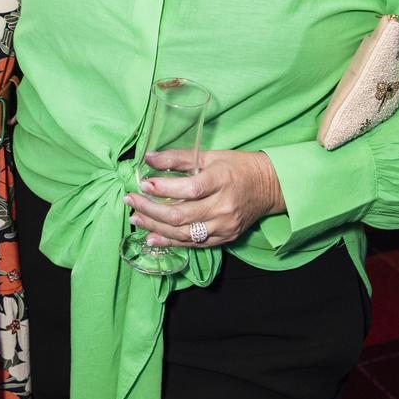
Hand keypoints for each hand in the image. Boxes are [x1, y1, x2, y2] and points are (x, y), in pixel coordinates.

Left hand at [123, 149, 285, 247]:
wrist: (267, 186)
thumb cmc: (236, 167)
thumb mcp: (209, 155)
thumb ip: (177, 158)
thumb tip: (147, 158)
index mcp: (221, 180)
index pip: (190, 189)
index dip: (164, 188)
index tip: (143, 184)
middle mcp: (223, 206)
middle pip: (182, 215)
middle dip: (151, 210)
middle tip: (130, 201)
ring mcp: (224, 226)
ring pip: (184, 233)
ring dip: (155, 227)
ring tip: (136, 218)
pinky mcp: (224, 238)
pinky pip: (193, 243)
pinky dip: (171, 241)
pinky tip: (152, 236)